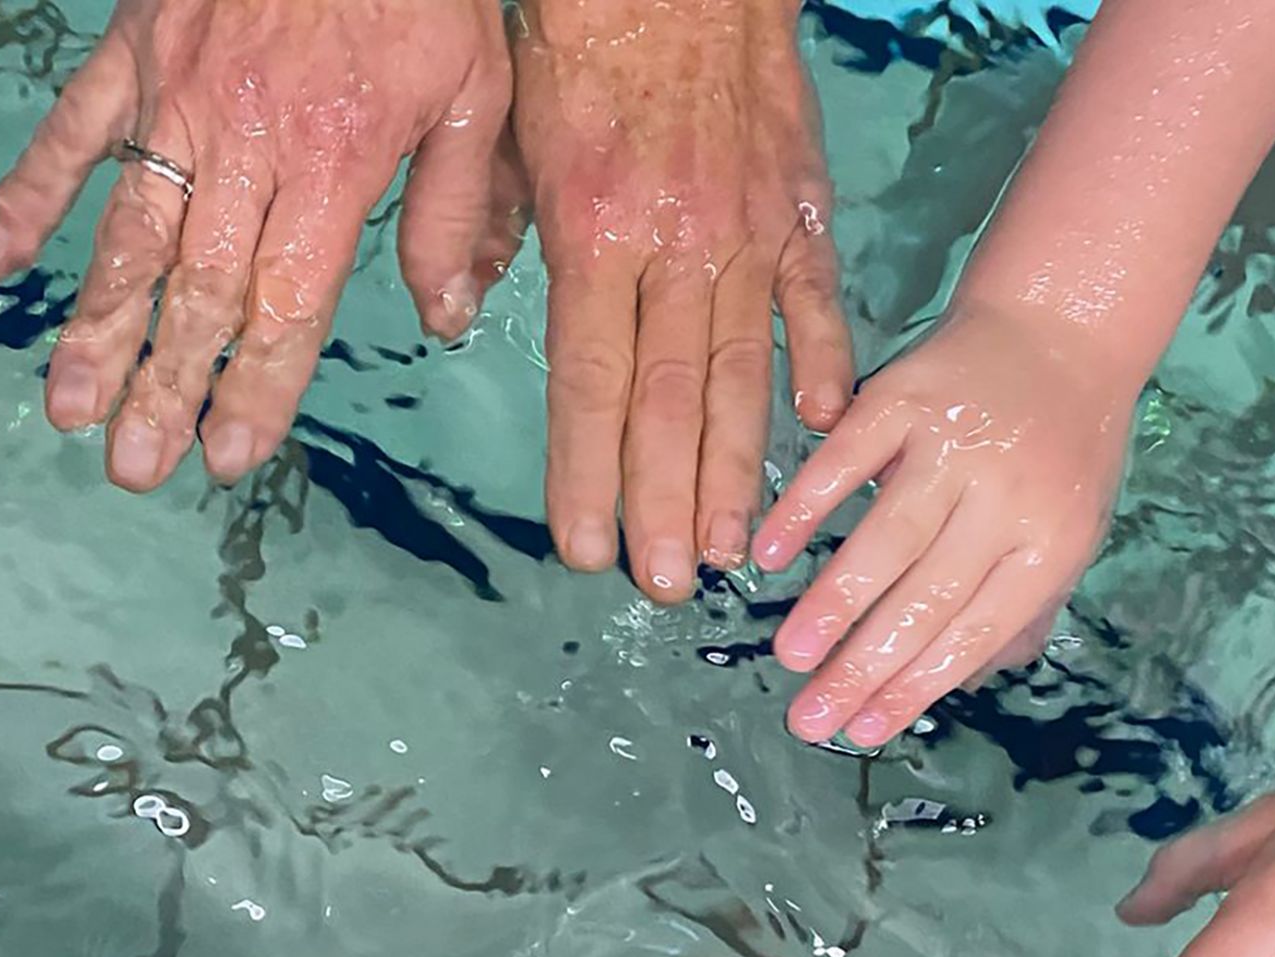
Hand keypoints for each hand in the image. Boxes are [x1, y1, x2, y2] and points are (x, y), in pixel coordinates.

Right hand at [0, 0, 510, 489]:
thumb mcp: (474, 85)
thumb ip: (450, 208)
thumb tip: (445, 318)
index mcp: (334, 160)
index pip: (288, 300)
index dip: (255, 384)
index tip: (227, 455)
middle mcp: (247, 143)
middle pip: (198, 288)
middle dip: (162, 385)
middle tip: (133, 466)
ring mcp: (177, 98)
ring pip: (128, 231)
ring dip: (95, 325)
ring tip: (68, 406)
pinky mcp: (133, 51)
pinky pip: (69, 131)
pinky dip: (27, 195)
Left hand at [512, 0, 851, 600]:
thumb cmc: (576, 34)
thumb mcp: (496, 124)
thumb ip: (473, 227)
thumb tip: (452, 313)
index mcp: (595, 230)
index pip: (590, 382)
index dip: (587, 471)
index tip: (586, 546)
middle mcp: (676, 243)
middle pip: (671, 399)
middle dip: (666, 502)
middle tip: (664, 584)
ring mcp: (746, 226)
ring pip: (742, 368)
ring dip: (736, 464)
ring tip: (730, 548)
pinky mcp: (797, 198)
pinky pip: (813, 293)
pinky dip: (822, 361)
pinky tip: (823, 429)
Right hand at [754, 301, 1135, 746]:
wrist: (1065, 324)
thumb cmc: (1063, 444)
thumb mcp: (1069, 527)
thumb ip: (1021, 604)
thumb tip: (963, 682)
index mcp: (1051, 541)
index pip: (974, 630)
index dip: (915, 687)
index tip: (862, 732)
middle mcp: (1008, 496)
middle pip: (927, 596)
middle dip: (863, 666)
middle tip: (809, 718)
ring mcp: (955, 443)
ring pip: (889, 537)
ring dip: (834, 603)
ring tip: (791, 656)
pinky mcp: (907, 395)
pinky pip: (848, 459)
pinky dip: (806, 506)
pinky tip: (772, 553)